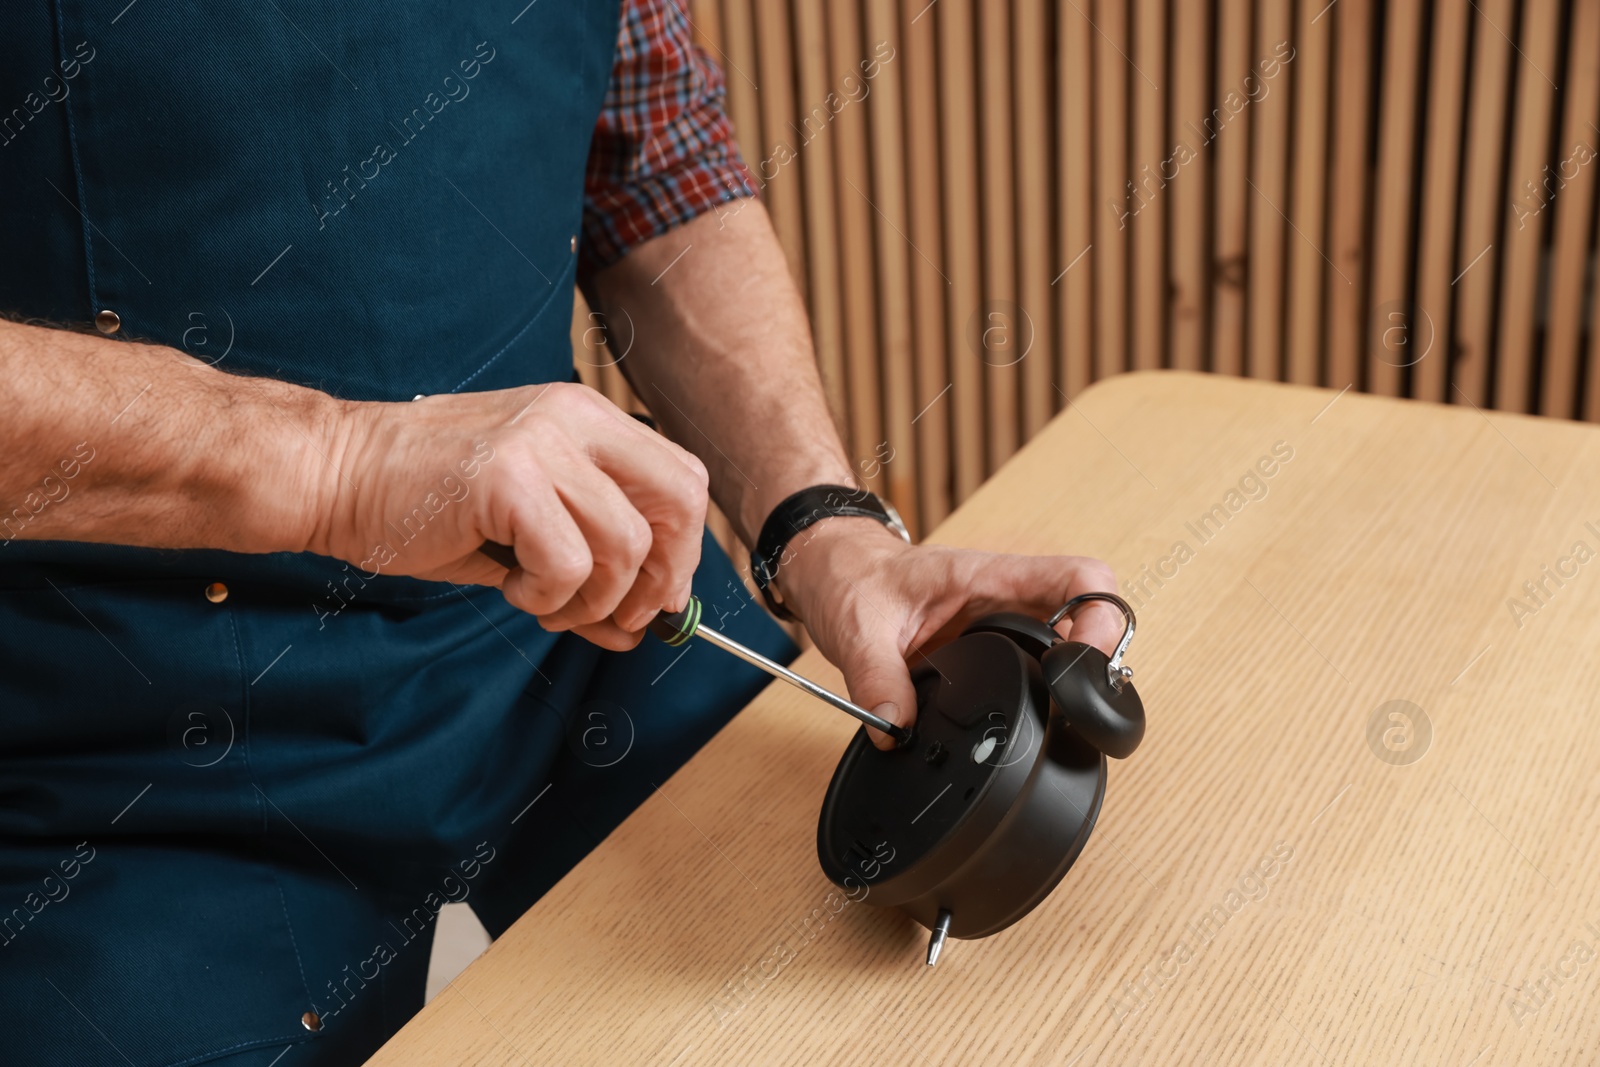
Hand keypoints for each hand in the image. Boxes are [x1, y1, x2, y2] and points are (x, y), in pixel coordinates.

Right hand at [314, 381, 708, 649]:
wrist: (333, 472)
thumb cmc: (424, 502)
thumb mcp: (527, 526)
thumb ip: (592, 565)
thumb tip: (641, 627)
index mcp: (587, 418)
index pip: (684, 480)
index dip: (683, 550)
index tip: (652, 596)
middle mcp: (576, 417)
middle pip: (680, 501)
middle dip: (661, 576)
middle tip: (614, 614)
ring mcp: (543, 442)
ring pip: (626, 545)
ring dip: (590, 600)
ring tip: (540, 600)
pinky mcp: (508, 477)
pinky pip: (570, 564)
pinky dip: (546, 598)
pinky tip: (510, 587)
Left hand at [778, 518, 1122, 749]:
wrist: (836, 571)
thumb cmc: (852, 578)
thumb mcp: (858, 629)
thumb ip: (877, 680)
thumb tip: (896, 729)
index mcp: (989, 578)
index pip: (1080, 579)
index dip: (1102, 619)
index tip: (1087, 663)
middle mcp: (1008, 598)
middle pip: (1092, 616)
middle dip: (1099, 660)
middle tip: (1081, 703)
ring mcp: (1006, 621)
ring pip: (1073, 642)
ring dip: (1079, 675)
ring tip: (1067, 713)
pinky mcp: (993, 644)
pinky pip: (1041, 661)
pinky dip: (1051, 686)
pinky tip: (1039, 714)